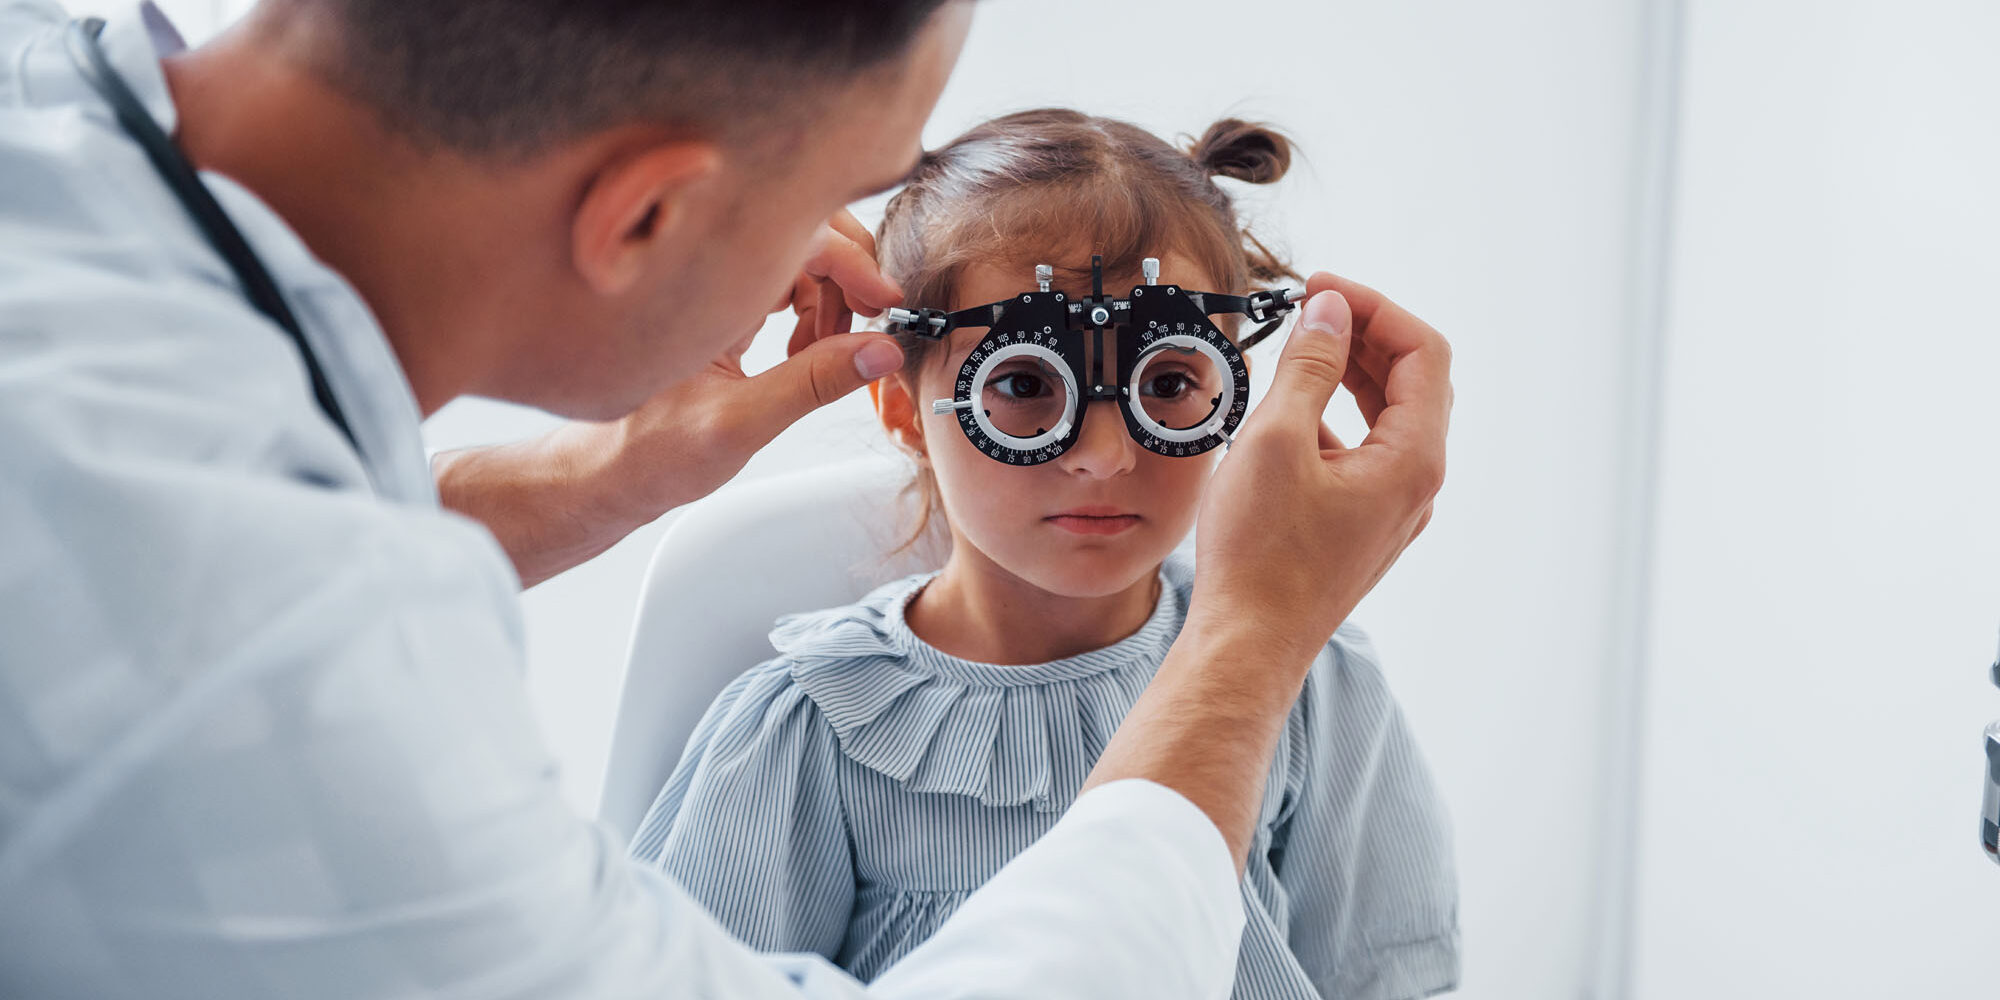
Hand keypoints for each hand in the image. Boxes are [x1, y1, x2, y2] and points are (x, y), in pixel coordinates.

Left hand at [597, 209, 908, 521]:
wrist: (606, 475)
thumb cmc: (648, 452)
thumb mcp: (740, 423)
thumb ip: (813, 383)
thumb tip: (881, 350)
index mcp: (703, 285)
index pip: (799, 234)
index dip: (853, 264)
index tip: (885, 305)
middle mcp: (706, 273)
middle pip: (802, 233)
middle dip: (845, 276)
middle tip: (863, 327)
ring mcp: (714, 286)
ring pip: (796, 258)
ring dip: (829, 298)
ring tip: (823, 353)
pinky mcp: (721, 305)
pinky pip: (781, 282)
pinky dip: (809, 311)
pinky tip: (803, 351)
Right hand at [1190, 271, 1452, 661]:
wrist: (1246, 646)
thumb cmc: (1259, 557)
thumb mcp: (1276, 439)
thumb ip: (1308, 365)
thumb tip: (1330, 310)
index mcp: (1413, 460)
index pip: (1424, 352)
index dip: (1375, 307)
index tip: (1321, 289)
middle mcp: (1416, 485)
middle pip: (1412, 381)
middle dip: (1364, 334)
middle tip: (1308, 309)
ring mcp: (1391, 510)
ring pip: (1387, 418)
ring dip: (1348, 373)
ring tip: (1295, 350)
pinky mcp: (1361, 527)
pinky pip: (1363, 453)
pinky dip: (1333, 418)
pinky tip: (1285, 416)